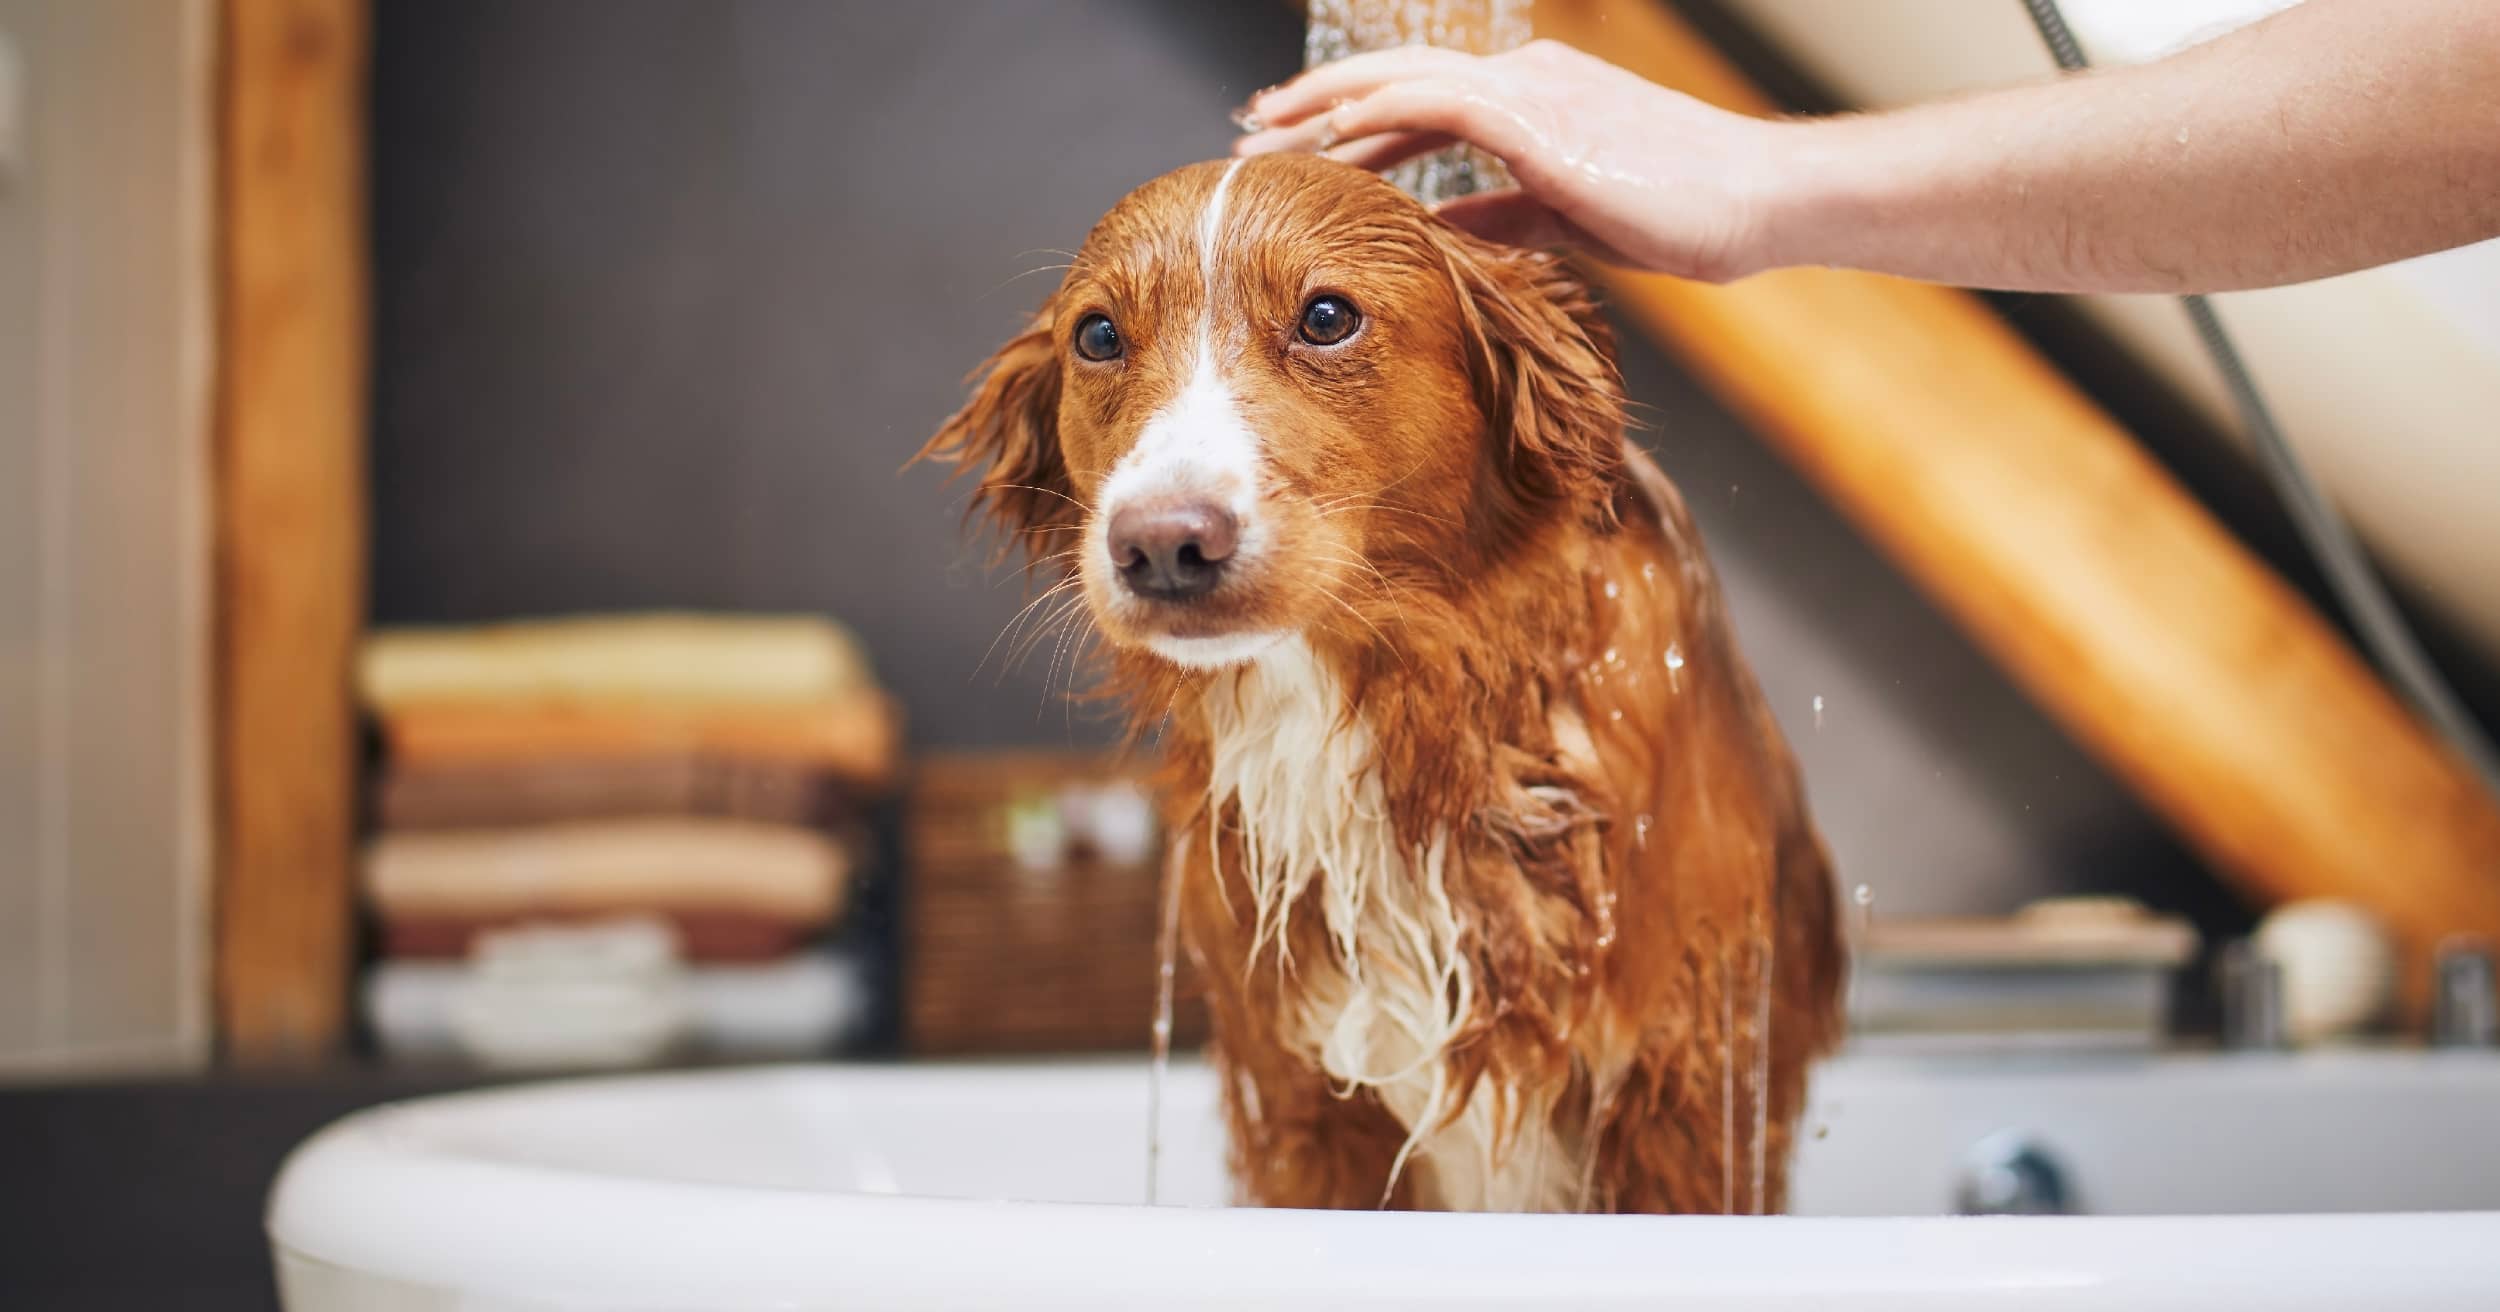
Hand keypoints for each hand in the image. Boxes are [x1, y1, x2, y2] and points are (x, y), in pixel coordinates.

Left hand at [1233, 40, 1791, 282]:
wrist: (1759, 200)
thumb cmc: (1683, 213)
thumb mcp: (1570, 218)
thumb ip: (1503, 213)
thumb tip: (1441, 225)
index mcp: (1532, 100)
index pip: (1420, 102)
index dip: (1352, 120)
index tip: (1293, 147)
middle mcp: (1524, 81)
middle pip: (1395, 80)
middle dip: (1315, 103)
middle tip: (1251, 129)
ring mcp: (1532, 93)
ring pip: (1402, 81)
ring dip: (1328, 105)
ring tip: (1267, 130)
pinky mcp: (1541, 119)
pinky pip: (1441, 103)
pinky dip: (1383, 111)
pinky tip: (1335, 135)